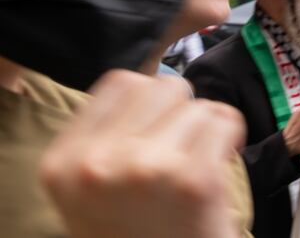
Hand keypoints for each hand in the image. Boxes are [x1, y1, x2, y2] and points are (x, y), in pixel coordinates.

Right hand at [41, 70, 244, 237]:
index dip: (150, 103)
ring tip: (192, 171)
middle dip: (181, 114)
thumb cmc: (137, 234)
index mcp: (62, 162)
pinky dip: (229, 140)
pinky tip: (213, 173)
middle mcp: (96, 162)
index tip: (158, 130)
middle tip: (180, 153)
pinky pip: (224, 120)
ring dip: (205, 131)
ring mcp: (144, 167)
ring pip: (197, 104)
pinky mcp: (192, 177)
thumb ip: (107, 137)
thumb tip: (150, 83)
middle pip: (163, 86)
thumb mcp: (91, 189)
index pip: (120, 83)